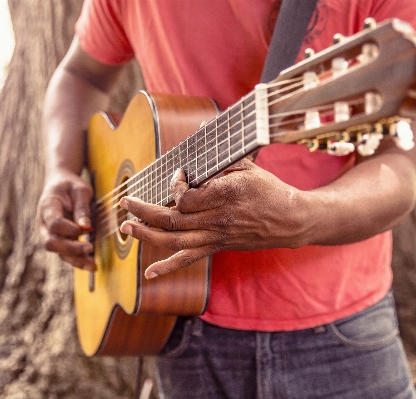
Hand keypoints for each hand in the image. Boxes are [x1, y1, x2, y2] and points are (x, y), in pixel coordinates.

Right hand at [37, 170, 95, 270]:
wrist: (60, 183)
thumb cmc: (71, 185)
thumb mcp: (80, 190)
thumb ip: (82, 208)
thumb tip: (86, 228)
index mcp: (47, 206)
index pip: (53, 222)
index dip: (67, 229)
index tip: (84, 230)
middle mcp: (44, 223)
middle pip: (51, 242)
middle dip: (70, 249)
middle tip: (90, 249)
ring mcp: (49, 233)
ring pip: (58, 252)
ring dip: (75, 260)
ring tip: (93, 266)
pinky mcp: (59, 240)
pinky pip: (65, 254)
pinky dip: (77, 260)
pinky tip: (91, 265)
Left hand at [119, 159, 310, 278]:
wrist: (290, 220)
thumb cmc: (269, 189)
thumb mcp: (247, 166)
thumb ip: (220, 156)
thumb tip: (201, 131)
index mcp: (225, 196)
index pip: (185, 197)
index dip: (174, 186)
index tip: (177, 175)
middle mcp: (217, 220)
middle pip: (171, 220)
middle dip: (143, 210)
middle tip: (125, 202)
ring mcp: (216, 237)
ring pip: (173, 240)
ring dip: (146, 235)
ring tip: (126, 227)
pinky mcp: (217, 247)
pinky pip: (189, 259)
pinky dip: (168, 267)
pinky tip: (150, 274)